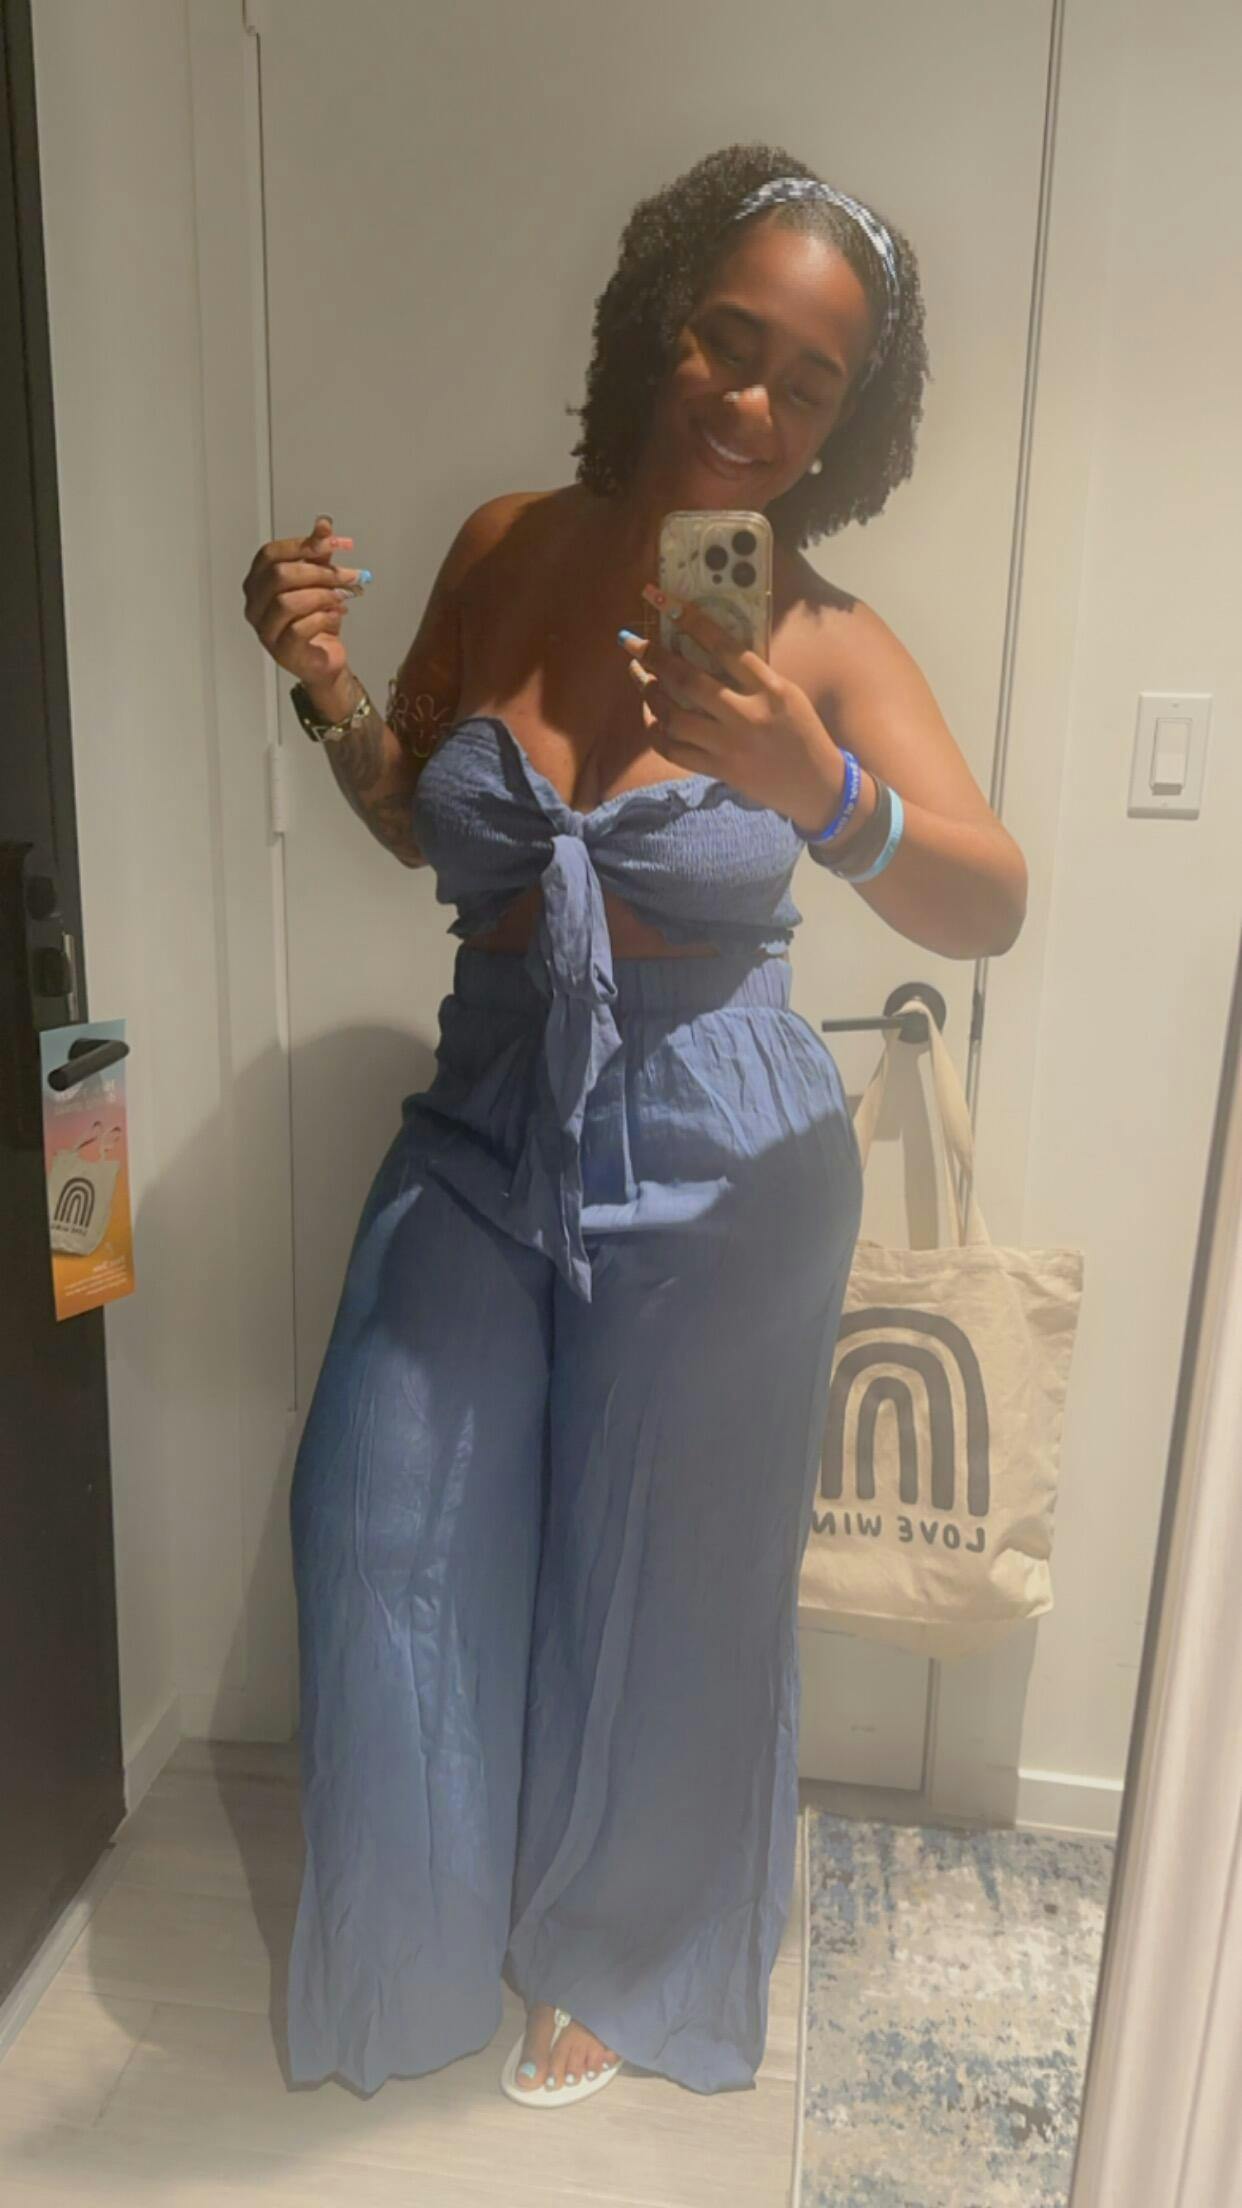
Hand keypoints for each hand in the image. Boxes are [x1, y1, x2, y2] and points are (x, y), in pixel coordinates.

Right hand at [242, 513, 370, 704]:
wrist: (324, 660)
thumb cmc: (316, 619)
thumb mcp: (319, 579)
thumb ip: (318, 552)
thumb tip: (323, 523)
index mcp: (258, 582)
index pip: (270, 554)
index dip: (303, 545)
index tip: (334, 543)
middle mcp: (255, 605)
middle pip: (280, 575)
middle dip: (318, 571)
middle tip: (348, 575)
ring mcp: (265, 630)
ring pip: (287, 602)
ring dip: (322, 595)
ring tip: (342, 597)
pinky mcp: (282, 652)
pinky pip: (299, 629)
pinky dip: (323, 618)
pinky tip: (337, 616)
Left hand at [621, 584, 845, 835]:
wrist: (816, 785)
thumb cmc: (802, 731)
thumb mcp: (787, 694)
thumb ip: (752, 675)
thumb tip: (707, 648)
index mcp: (769, 689)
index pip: (724, 647)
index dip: (692, 622)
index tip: (666, 603)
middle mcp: (746, 715)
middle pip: (688, 681)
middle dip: (653, 657)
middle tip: (630, 641)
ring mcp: (729, 745)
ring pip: (674, 717)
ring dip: (649, 693)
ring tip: (638, 676)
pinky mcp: (718, 769)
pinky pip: (674, 750)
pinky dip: (655, 731)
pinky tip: (649, 716)